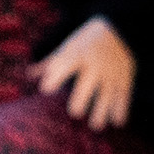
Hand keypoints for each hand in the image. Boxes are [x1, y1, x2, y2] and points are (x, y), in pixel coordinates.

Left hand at [34, 16, 136, 130]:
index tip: (46, 89)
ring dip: (102, 110)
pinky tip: (117, 122)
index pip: (64, 64)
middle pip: (87, 82)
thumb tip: (29, 75)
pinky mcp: (124, 77)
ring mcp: (110, 72)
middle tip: (75, 112)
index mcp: (77, 55)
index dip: (55, 76)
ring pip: (107, 92)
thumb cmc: (86, 42)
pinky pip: (123, 94)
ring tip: (96, 126)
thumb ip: (51, 63)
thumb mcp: (68, 47)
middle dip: (82, 97)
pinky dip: (121, 108)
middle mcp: (94, 64)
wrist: (119, 28)